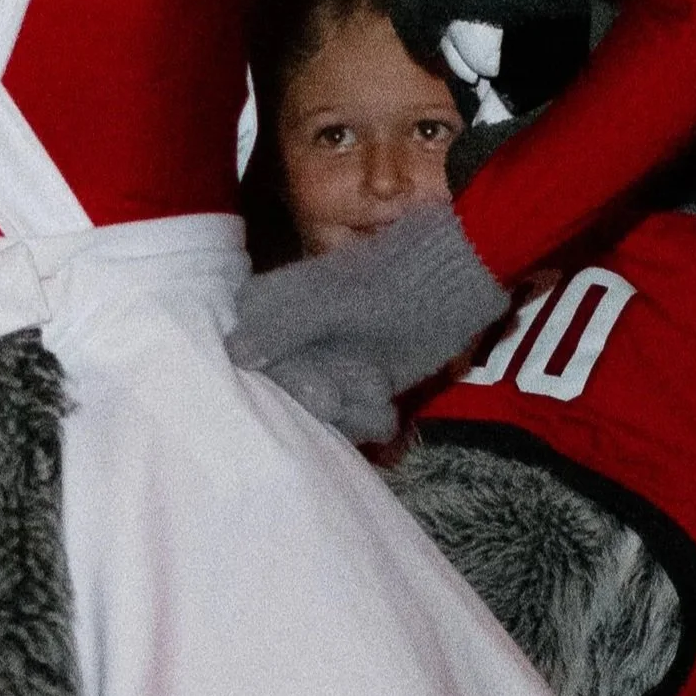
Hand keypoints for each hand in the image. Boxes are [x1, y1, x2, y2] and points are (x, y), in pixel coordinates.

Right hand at [228, 204, 510, 445]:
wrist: (461, 276)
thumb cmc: (396, 278)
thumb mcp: (336, 301)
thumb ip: (285, 325)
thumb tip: (234, 353)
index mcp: (277, 305)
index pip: (249, 354)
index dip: (278, 377)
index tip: (311, 383)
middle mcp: (297, 338)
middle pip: (286, 389)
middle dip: (320, 398)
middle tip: (347, 392)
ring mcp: (331, 362)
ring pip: (321, 408)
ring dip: (348, 414)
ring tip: (376, 395)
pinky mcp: (363, 383)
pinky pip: (353, 416)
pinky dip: (370, 419)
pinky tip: (388, 412)